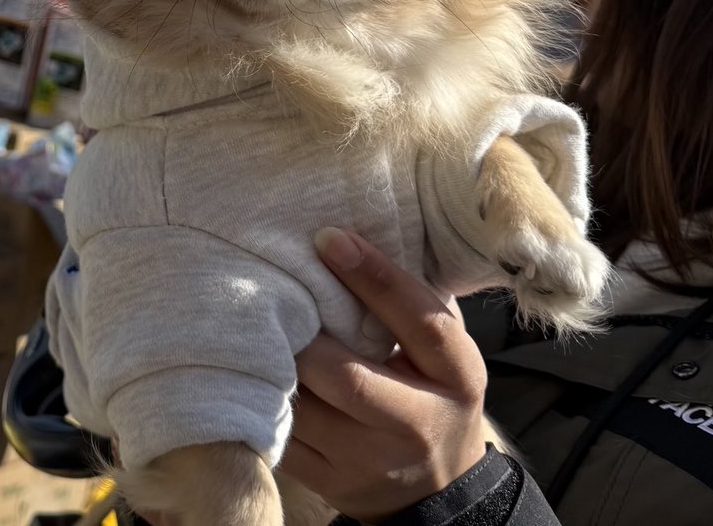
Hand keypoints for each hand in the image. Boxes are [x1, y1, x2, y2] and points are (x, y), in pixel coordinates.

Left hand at [281, 228, 488, 522]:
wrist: (439, 484)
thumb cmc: (433, 385)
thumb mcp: (443, 344)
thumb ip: (412, 297)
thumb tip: (357, 228)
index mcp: (458, 375)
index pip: (419, 320)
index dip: (373, 276)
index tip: (329, 237)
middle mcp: (420, 424)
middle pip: (348, 378)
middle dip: (305, 335)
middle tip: (274, 291)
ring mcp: (372, 463)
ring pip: (307, 411)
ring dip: (276, 367)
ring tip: (255, 326)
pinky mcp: (332, 484)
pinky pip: (284, 438)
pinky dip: (265, 400)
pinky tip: (255, 368)